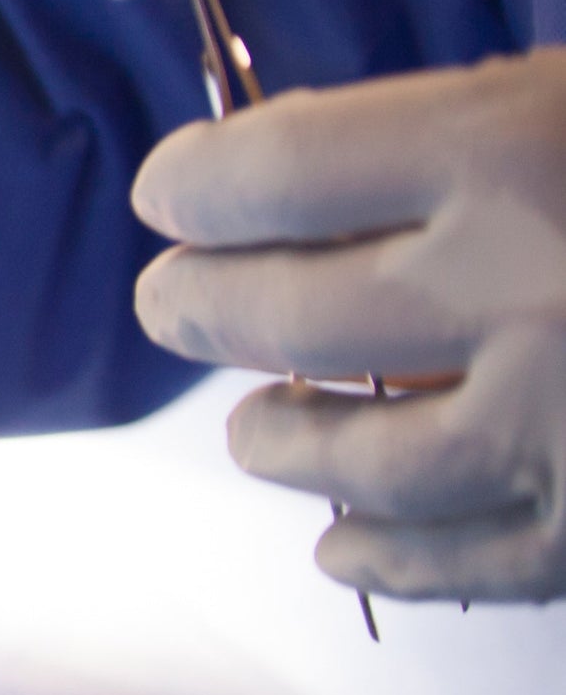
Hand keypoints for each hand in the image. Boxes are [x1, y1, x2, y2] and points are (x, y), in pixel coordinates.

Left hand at [132, 48, 565, 600]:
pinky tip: (344, 548)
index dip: (196, 184)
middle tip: (171, 305)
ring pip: (355, 458)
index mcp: (519, 148)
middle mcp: (525, 287)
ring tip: (258, 429)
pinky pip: (465, 563)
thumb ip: (469, 131)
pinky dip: (389, 560)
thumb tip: (304, 174)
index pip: (275, 169)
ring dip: (282, 444)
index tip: (169, 195)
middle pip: (283, 312)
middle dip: (202, 307)